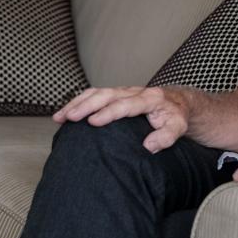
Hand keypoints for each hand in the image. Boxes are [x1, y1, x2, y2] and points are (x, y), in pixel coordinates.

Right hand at [53, 86, 189, 152]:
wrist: (176, 102)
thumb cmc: (175, 117)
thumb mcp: (178, 128)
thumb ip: (166, 137)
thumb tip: (148, 146)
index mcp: (149, 98)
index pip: (126, 104)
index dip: (109, 113)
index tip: (92, 123)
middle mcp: (133, 91)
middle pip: (106, 95)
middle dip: (85, 105)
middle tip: (69, 117)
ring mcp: (123, 91)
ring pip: (96, 93)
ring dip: (76, 103)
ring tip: (59, 117)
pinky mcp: (115, 94)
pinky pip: (94, 95)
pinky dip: (77, 102)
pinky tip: (64, 114)